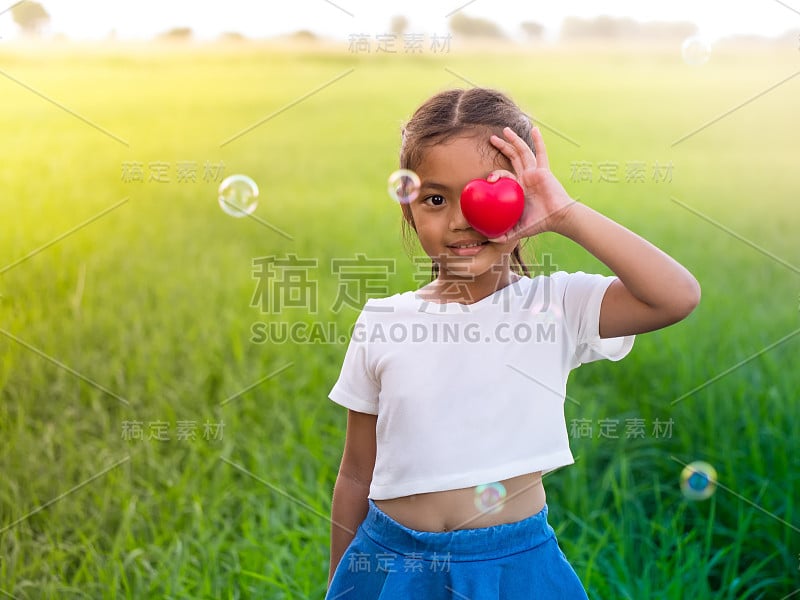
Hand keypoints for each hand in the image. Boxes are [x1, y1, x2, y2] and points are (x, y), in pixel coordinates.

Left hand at [486, 126, 576, 242]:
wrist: (557, 218)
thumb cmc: (540, 223)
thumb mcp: (518, 229)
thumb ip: (504, 234)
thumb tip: (488, 239)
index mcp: (519, 187)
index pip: (505, 175)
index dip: (496, 173)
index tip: (488, 178)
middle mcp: (526, 177)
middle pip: (513, 157)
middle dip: (502, 147)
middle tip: (492, 138)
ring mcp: (535, 172)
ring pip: (523, 152)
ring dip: (514, 140)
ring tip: (505, 130)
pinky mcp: (544, 170)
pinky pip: (541, 153)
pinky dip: (538, 141)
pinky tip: (534, 129)